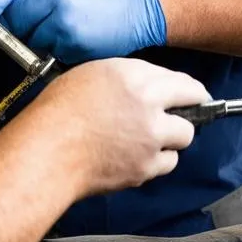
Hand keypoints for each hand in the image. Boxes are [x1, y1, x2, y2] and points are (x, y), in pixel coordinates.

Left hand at [5, 0, 165, 61]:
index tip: (8, 23)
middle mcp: (60, 20)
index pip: (17, 15)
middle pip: (25, 35)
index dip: (10, 20)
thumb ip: (41, 2)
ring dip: (46, 44)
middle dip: (28, 33)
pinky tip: (77, 41)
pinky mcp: (79, 57)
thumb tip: (16, 16)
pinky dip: (61, 52)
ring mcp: (70, 41)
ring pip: (41, 49)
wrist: (137, 13)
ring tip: (67, 31)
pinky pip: (57, 57)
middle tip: (43, 26)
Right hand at [23, 58, 208, 198]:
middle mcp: (147, 102)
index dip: (185, 87)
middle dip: (193, 106)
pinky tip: (139, 157)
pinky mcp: (147, 166)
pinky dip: (157, 161)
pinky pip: (168, 163)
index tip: (189, 92)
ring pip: (186, 134)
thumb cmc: (55, 114)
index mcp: (131, 75)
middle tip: (187, 112)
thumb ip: (123, 78)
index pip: (177, 77)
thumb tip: (143, 86)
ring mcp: (151, 136)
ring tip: (152, 139)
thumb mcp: (88, 76)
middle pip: (193, 100)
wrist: (47, 151)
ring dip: (173, 136)